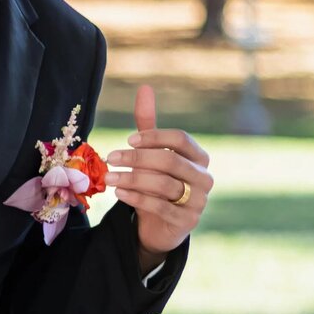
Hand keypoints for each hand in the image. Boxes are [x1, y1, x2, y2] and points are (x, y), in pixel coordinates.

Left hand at [106, 85, 213, 260]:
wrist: (159, 225)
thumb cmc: (156, 182)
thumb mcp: (151, 153)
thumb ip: (148, 125)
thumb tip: (144, 88)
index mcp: (199, 157)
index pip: (180, 139)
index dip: (154, 137)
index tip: (128, 140)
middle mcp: (204, 177)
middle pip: (170, 161)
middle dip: (137, 158)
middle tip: (110, 157)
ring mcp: (199, 201)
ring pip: (164, 185)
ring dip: (132, 179)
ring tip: (109, 177)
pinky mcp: (187, 221)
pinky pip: (160, 207)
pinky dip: (136, 198)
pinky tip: (119, 193)